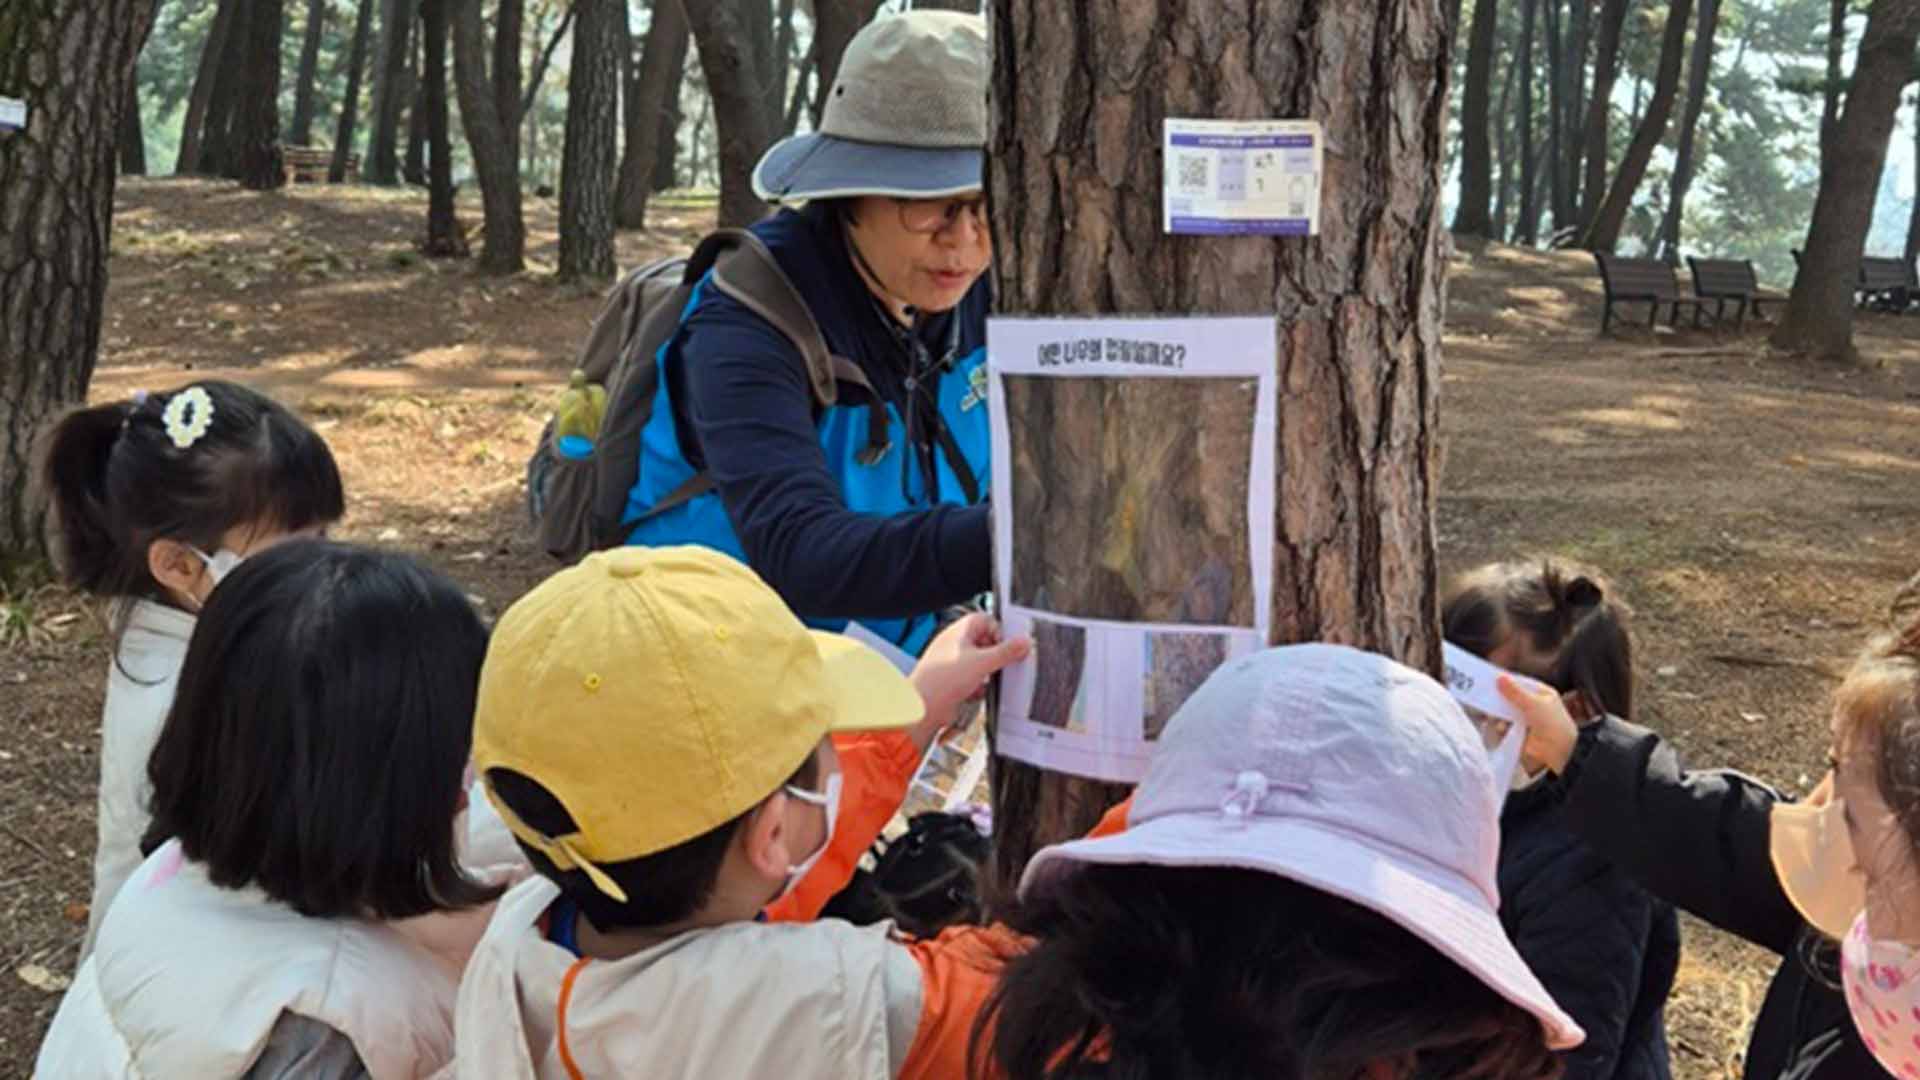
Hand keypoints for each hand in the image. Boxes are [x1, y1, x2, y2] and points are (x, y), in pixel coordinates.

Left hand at [909, 613, 1031, 750]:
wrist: (922, 707)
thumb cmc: (942, 679)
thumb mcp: (982, 662)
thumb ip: (1006, 652)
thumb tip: (1023, 642)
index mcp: (959, 631)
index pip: (987, 620)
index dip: (1001, 632)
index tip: (1011, 646)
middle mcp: (955, 644)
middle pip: (985, 643)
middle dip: (996, 655)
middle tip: (1005, 663)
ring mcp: (954, 663)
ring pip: (980, 663)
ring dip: (987, 673)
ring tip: (989, 679)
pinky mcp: (953, 682)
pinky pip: (973, 680)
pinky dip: (978, 686)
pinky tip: (977, 692)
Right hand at [1497, 674, 1580, 774]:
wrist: (1556, 753)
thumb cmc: (1552, 724)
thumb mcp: (1533, 703)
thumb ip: (1514, 691)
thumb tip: (1500, 678)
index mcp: (1544, 695)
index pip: (1524, 684)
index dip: (1509, 681)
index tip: (1494, 678)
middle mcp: (1536, 706)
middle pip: (1514, 698)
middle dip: (1503, 698)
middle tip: (1488, 695)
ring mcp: (1528, 720)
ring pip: (1508, 712)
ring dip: (1501, 713)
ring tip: (1494, 713)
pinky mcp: (1520, 733)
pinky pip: (1506, 725)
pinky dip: (1502, 726)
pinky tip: (1502, 727)